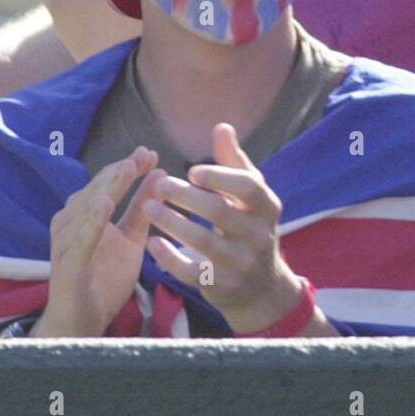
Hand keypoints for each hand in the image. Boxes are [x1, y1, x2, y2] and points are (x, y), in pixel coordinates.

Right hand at [34, 147, 161, 336]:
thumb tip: (160, 173)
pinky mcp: (67, 263)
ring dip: (107, 187)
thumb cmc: (105, 277)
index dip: (128, 167)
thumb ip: (143, 208)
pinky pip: (80, 238)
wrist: (83, 320)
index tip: (150, 153)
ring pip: (87, 208)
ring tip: (127, 169)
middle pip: (97, 189)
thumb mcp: (132, 238)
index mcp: (86, 214)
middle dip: (120, 171)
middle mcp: (72, 222)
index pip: (108, 183)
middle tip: (142, 155)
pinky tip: (106, 204)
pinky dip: (92, 220)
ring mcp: (66, 241)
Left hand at [144, 123, 316, 334]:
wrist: (263, 289)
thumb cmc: (250, 229)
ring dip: (172, 223)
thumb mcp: (250, 198)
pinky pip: (192, 272)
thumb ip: (234, 163)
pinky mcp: (222, 286)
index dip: (220, 177)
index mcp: (267, 207)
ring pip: (203, 242)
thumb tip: (221, 126)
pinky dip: (170, 257)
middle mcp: (259, 235)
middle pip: (220, 212)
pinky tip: (151, 243)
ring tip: (147, 208)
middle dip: (187, 197)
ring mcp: (241, 263)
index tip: (192, 171)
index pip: (248, 187)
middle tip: (159, 185)